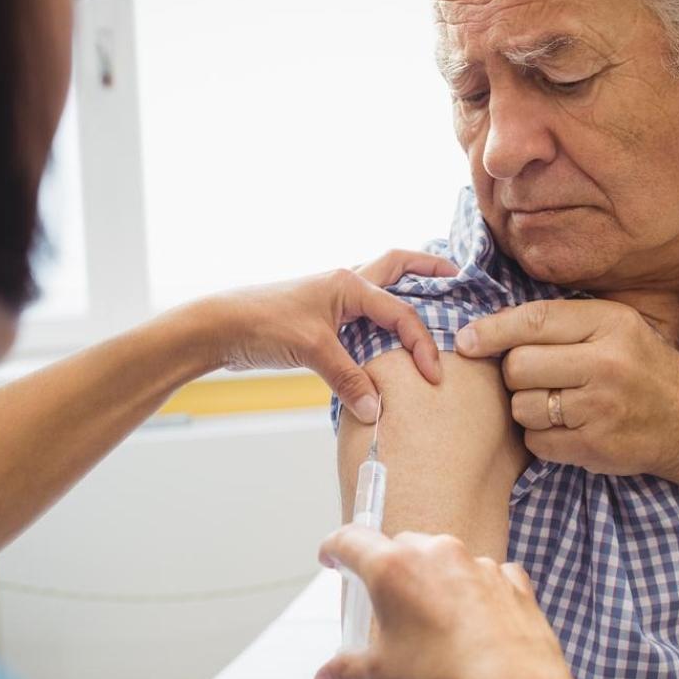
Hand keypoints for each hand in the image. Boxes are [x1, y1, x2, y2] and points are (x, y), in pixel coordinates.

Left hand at [205, 250, 456, 422]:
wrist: (220, 328)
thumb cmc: (262, 325)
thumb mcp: (312, 351)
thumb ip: (348, 380)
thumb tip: (376, 411)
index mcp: (349, 284)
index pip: (400, 312)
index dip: (422, 344)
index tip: (434, 375)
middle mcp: (345, 284)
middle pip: (397, 267)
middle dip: (428, 269)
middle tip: (457, 277)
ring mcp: (332, 301)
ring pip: (380, 289)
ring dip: (406, 292)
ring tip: (435, 301)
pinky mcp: (321, 320)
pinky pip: (363, 317)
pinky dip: (382, 323)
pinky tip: (390, 340)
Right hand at [314, 527, 615, 678]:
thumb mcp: (381, 677)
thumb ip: (349, 671)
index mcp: (393, 568)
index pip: (352, 540)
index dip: (336, 548)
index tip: (333, 556)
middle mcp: (436, 554)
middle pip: (401, 547)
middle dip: (390, 571)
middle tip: (388, 607)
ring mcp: (478, 564)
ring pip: (446, 561)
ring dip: (437, 583)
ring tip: (436, 627)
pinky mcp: (513, 582)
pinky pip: (488, 576)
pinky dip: (478, 593)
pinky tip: (477, 627)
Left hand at [455, 299, 678, 477]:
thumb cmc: (640, 369)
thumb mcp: (613, 328)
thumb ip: (560, 323)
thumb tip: (485, 327)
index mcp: (610, 323)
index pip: (534, 321)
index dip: (491, 331)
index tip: (466, 340)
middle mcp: (607, 363)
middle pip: (518, 366)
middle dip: (515, 374)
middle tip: (538, 378)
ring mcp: (600, 408)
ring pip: (522, 406)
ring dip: (527, 407)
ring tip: (557, 404)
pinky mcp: (595, 447)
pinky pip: (535, 441)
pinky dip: (541, 438)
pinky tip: (566, 429)